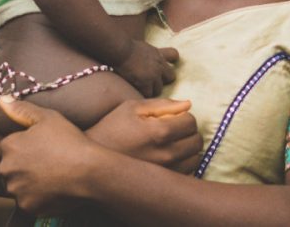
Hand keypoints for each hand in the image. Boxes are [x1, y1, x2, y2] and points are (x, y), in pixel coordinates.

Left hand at [0, 97, 106, 214]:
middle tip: (43, 164)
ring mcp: (16, 189)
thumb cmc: (70, 140)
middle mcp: (6, 169)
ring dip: (26, 183)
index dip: (20, 150)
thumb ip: (22, 109)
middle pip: (7, 170)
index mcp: (8, 146)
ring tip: (49, 176)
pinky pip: (26, 201)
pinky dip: (36, 198)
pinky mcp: (26, 205)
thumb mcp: (47, 118)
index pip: (3, 150)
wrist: (90, 170)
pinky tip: (52, 189)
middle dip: (19, 167)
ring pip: (16, 187)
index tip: (36, 151)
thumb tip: (1, 99)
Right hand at [86, 98, 202, 173]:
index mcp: (159, 132)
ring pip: (195, 158)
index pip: (191, 121)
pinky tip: (167, 160)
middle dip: (187, 133)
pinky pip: (187, 174)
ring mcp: (166, 173)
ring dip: (187, 150)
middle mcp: (166, 155)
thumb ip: (162, 105)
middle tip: (172, 131)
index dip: (182, 116)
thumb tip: (188, 104)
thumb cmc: (111, 130)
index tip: (171, 118)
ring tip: (169, 146)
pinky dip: (183, 165)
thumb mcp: (131, 108)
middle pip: (196, 141)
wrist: (93, 163)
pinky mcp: (163, 185)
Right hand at [114, 41, 176, 96]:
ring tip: (141, 89)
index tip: (162, 68)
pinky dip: (142, 94)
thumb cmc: (124, 47)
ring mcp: (154, 75)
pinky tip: (135, 91)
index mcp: (158, 53)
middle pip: (171, 77)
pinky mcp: (146, 83)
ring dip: (151, 90)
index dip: (168, 62)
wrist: (119, 50)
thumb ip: (148, 53)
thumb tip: (144, 58)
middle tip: (152, 83)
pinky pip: (148, 94)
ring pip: (159, 89)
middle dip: (162, 80)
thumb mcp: (141, 46)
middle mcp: (159, 65)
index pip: (174, 56)